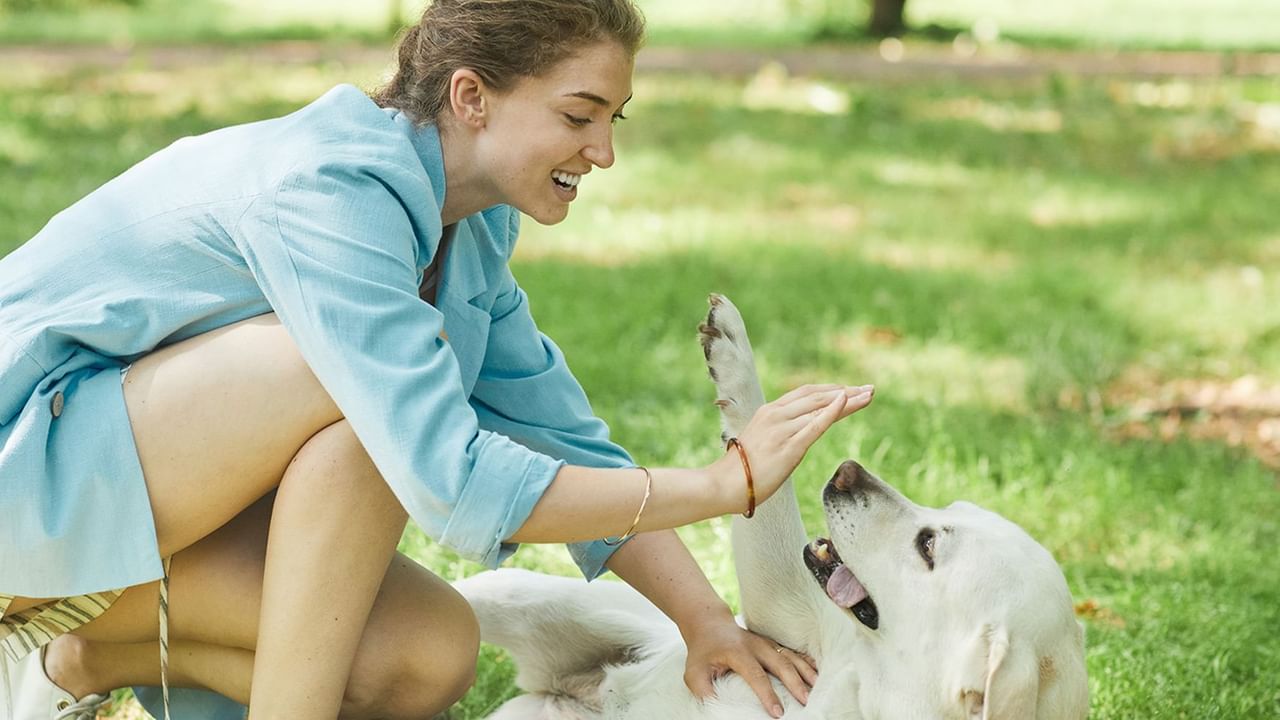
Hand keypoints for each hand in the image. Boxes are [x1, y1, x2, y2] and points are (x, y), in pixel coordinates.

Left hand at [682, 613, 818, 717]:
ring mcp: (766, 643)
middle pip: (780, 663)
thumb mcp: (694, 672)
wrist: (710, 625)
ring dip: (805, 671)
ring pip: (790, 656)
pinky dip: (806, 661)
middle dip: (795, 682)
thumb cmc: (703, 652)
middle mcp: (756, 645)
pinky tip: (817, 671)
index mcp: (738, 652)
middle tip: (806, 701)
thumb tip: (714, 707)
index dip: (768, 694)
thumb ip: (703, 691)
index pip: (756, 675)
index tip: (778, 712)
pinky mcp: (772, 643)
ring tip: (817, 686)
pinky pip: (792, 652)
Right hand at [711, 384, 873, 512]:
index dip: (829, 390)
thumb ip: (778, 435)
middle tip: (868, 389)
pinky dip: (833, 410)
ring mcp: (783, 429)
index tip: (849, 390)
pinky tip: (847, 401)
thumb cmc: (741, 471)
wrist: (725, 484)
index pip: (805, 393)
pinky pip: (816, 425)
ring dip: (848, 400)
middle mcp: (776, 415)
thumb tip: (794, 439)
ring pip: (821, 407)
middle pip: (817, 396)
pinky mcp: (790, 447)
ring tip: (869, 395)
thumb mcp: (760, 443)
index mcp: (769, 411)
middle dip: (845, 391)